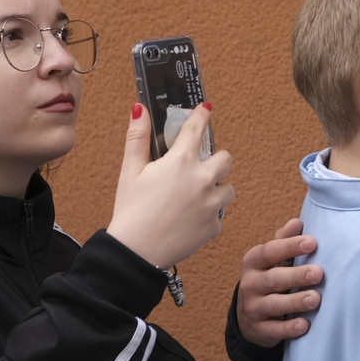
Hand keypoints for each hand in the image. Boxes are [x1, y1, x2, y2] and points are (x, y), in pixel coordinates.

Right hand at [107, 102, 235, 269]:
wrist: (136, 252)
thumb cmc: (131, 210)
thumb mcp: (130, 171)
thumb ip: (137, 137)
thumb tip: (139, 109)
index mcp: (181, 162)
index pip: (196, 129)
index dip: (202, 116)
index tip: (206, 109)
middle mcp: (202, 179)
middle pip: (226, 159)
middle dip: (216, 160)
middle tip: (200, 167)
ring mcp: (211, 204)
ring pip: (229, 189)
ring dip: (217, 188)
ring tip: (197, 196)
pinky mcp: (214, 226)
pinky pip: (219, 214)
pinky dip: (209, 214)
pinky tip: (191, 218)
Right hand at [236, 219, 322, 346]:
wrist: (249, 316)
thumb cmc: (269, 278)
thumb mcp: (272, 259)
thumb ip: (284, 241)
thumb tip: (297, 222)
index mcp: (254, 262)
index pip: (271, 251)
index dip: (290, 246)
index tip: (312, 243)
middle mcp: (250, 284)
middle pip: (274, 278)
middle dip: (296, 276)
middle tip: (318, 273)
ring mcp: (253, 308)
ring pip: (274, 304)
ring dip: (295, 302)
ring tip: (315, 298)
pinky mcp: (260, 329)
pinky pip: (274, 330)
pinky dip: (289, 328)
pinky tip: (305, 325)